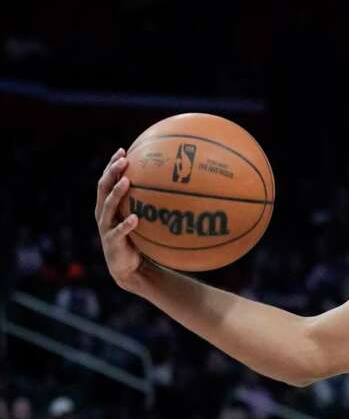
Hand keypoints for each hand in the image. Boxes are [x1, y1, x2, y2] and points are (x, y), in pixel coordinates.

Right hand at [95, 148, 143, 289]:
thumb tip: (174, 187)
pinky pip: (119, 231)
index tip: (122, 150)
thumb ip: (149, 205)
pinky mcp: (112, 242)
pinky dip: (126, 224)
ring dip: (117, 193)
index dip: (111, 165)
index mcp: (107, 205)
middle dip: (111, 172)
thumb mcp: (143, 219)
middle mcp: (103, 213)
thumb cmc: (138, 240)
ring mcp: (106, 227)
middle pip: (103, 187)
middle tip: (123, 161)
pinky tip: (135, 218)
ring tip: (126, 181)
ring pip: (108, 206)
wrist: (129, 268)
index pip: (107, 180)